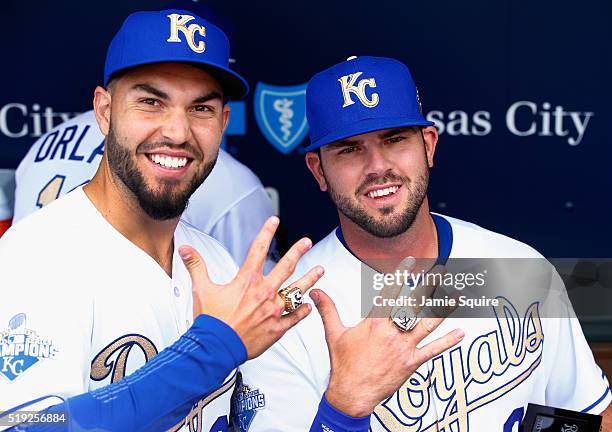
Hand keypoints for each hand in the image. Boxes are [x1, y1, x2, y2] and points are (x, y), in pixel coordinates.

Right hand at [179, 216, 323, 358]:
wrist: (217, 348)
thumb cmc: (211, 321)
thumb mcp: (202, 289)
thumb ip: (196, 266)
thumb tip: (186, 249)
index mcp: (247, 281)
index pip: (258, 249)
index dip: (266, 232)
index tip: (274, 220)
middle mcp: (264, 292)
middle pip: (286, 266)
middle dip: (298, 251)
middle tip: (307, 242)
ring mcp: (273, 310)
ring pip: (297, 291)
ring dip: (310, 279)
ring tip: (320, 270)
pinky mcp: (278, 328)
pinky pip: (295, 317)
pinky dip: (303, 310)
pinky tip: (309, 305)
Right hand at [311, 273, 462, 416]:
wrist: (351, 393)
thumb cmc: (343, 364)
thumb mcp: (334, 333)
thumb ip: (328, 309)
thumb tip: (316, 292)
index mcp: (374, 322)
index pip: (390, 292)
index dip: (400, 275)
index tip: (410, 262)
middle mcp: (391, 331)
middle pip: (413, 304)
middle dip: (428, 287)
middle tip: (440, 272)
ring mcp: (404, 347)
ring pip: (427, 323)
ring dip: (443, 309)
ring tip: (456, 296)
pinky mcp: (411, 363)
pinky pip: (433, 351)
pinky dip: (448, 342)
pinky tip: (460, 333)